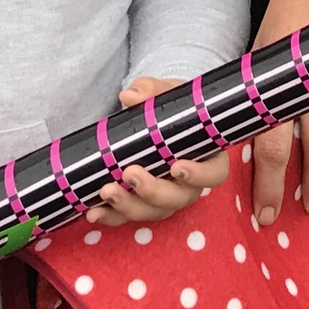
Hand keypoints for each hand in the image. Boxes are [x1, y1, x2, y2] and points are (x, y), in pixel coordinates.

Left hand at [88, 79, 232, 224]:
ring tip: (106, 191)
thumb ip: (152, 91)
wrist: (156, 117)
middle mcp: (189, 184)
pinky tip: (93, 212)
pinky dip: (111, 216)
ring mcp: (166, 198)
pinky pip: (129, 216)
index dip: (199, 176)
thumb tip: (130, 96)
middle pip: (178, 199)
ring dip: (128, 206)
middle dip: (153, 191)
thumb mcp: (166, 92)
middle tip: (130, 173)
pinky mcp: (142, 204)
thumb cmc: (171, 107)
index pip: (214, 174)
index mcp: (206, 157)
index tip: (176, 167)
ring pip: (153, 211)